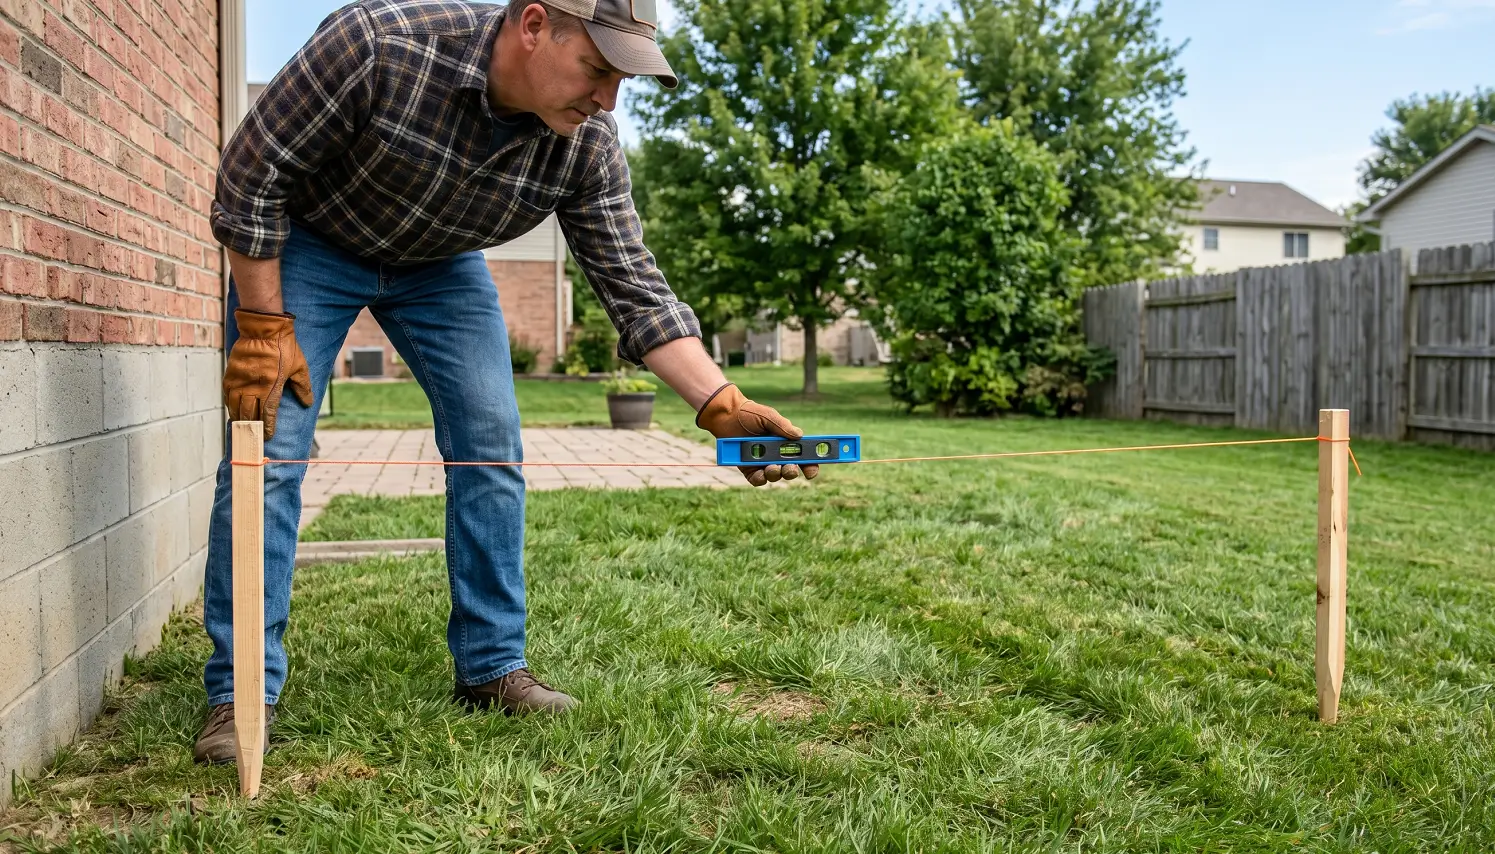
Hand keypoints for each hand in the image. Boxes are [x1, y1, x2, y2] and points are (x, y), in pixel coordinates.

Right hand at [223, 308, 313, 438]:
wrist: (263, 329)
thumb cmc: (284, 347)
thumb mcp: (300, 367)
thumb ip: (303, 387)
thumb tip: (307, 403)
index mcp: (271, 387)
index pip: (268, 414)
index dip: (268, 427)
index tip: (268, 436)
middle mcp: (253, 387)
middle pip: (249, 414)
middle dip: (252, 427)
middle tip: (254, 436)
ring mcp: (240, 381)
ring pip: (236, 407)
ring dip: (239, 419)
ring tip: (243, 427)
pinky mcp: (230, 374)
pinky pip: (228, 395)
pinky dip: (230, 405)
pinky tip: (233, 411)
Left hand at [695, 383, 819, 486]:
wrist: (727, 415)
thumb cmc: (750, 413)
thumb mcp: (769, 416)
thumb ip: (783, 426)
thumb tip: (799, 436)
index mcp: (786, 443)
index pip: (803, 457)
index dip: (810, 466)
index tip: (812, 471)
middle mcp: (776, 455)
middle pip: (790, 470)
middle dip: (792, 471)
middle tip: (790, 468)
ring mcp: (762, 463)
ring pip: (775, 476)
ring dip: (777, 474)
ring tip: (772, 467)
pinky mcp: (748, 469)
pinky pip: (758, 480)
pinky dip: (760, 479)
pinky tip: (760, 473)